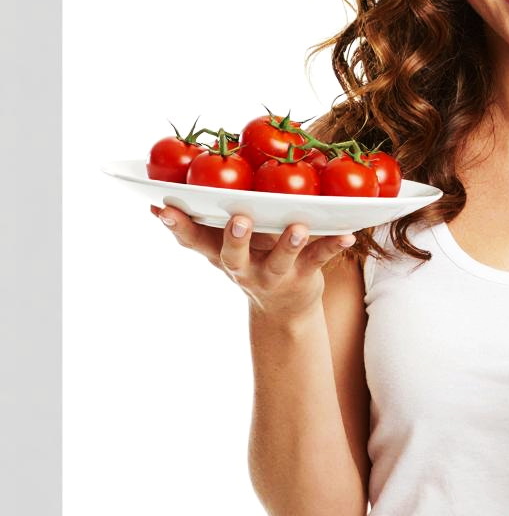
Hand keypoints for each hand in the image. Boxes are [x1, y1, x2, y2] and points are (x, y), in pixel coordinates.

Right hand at [150, 204, 355, 321]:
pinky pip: (319, 260)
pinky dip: (333, 246)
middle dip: (235, 237)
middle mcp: (244, 268)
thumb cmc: (250, 262)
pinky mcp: (303, 276)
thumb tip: (155, 204)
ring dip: (288, 243)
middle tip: (238, 218)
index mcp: (221, 254)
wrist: (284, 311)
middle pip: (234, 254)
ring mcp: (274, 274)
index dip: (178, 226)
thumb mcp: (221, 250)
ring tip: (298, 227)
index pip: (193, 241)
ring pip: (280, 260)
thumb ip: (197, 228)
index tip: (163, 207)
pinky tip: (347, 235)